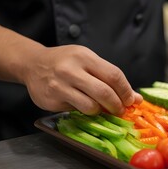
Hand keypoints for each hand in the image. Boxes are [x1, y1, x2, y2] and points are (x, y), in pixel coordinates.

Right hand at [22, 45, 141, 115]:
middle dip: (117, 105)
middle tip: (120, 110)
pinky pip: (75, 110)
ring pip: (90, 106)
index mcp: (84, 57)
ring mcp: (59, 85)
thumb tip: (135, 98)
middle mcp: (71, 70)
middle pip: (104, 92)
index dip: (126, 91)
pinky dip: (84, 112)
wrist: (33, 64)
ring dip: (101, 112)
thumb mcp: (88, 61)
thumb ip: (109, 77)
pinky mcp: (51, 99)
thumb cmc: (66, 62)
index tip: (131, 100)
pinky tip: (83, 105)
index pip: (113, 75)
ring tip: (101, 109)